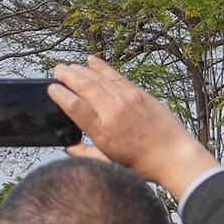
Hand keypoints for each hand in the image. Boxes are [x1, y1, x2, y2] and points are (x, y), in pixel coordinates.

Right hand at [47, 59, 217, 199]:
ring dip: (81, 70)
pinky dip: (101, 67)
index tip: (51, 88)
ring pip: (98, 78)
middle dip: (67, 75)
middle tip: (57, 70)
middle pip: (84, 86)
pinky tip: (91, 61)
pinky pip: (115, 75)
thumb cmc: (142, 163)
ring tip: (69, 66)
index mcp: (102, 131)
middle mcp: (113, 111)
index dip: (60, 94)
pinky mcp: (139, 93)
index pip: (74, 106)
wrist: (173, 156)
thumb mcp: (109, 163)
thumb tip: (69, 148)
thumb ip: (86, 154)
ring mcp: (127, 99)